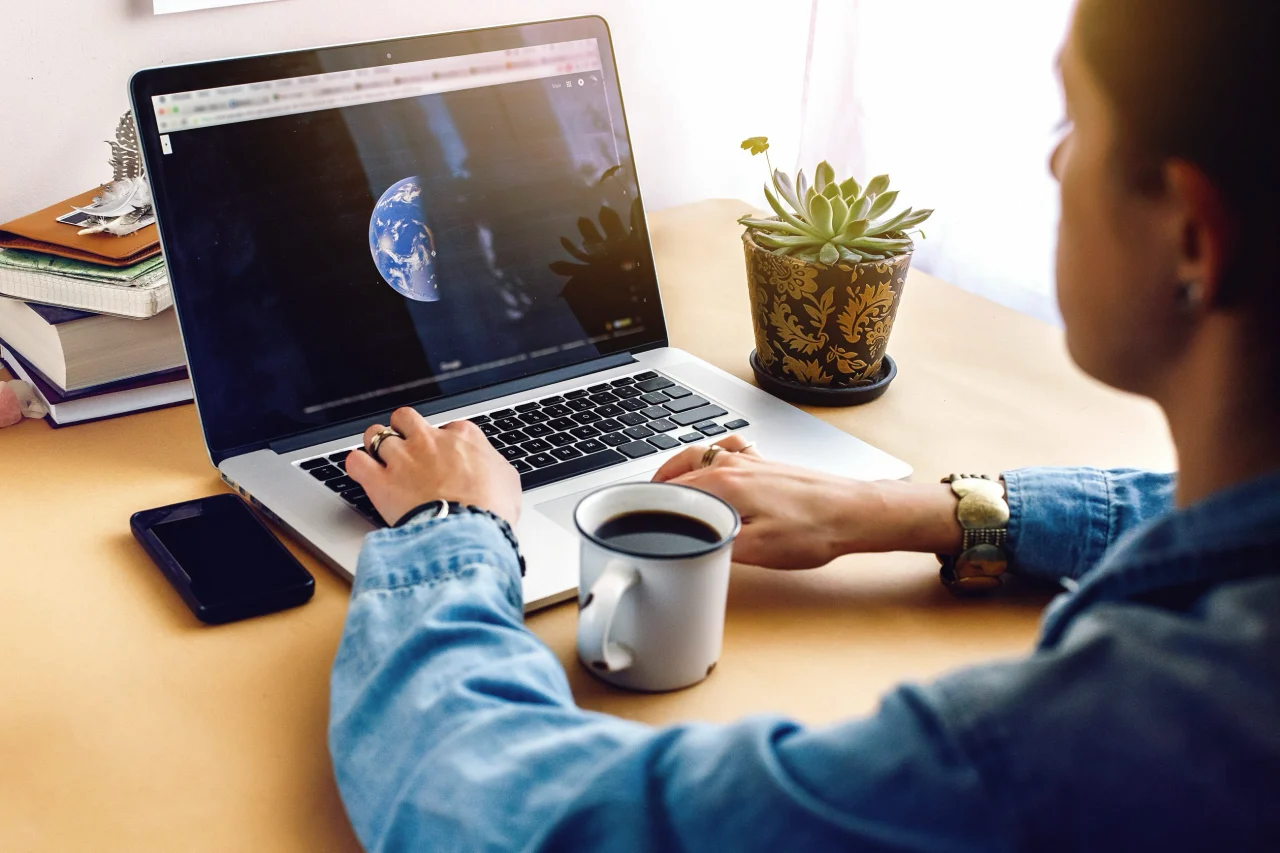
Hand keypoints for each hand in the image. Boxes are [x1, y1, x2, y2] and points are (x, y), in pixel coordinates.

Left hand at [346, 408, 521, 526]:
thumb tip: (493, 469)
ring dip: (375, 443)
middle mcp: (429, 441)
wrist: (467, 530)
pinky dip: (355, 465)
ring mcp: (402, 458)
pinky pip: (355, 461)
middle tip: (405, 445)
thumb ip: (494, 467)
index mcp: (462, 437)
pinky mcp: (380, 481)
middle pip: (405, 418)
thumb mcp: (507, 482)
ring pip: (376, 434)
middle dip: (402, 428)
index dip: (443, 441)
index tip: (443, 455)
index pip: (447, 427)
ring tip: (378, 455)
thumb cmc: (491, 509)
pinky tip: (361, 471)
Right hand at [653, 436, 961, 569]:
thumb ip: (716, 548)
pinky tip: (710, 463)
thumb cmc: (814, 531)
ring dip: (676, 468)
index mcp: (724, 485)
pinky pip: (726, 450)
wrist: (855, 512)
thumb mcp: (759, 552)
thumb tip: (687, 548)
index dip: (645, 505)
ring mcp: (750, 461)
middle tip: (638, 506)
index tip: (629, 518)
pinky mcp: (766, 464)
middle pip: (678, 471)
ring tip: (664, 485)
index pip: (670, 491)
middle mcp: (732, 466)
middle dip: (654, 486)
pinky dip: (709, 455)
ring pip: (699, 456)